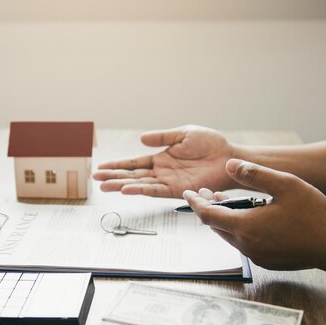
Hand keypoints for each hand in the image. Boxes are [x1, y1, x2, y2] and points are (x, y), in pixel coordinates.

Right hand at [93, 126, 235, 197]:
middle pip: (133, 175)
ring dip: (122, 185)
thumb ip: (162, 137)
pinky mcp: (178, 189)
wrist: (229, 158)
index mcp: (161, 158)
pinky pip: (155, 190)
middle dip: (114, 176)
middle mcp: (162, 171)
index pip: (134, 163)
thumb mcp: (183, 134)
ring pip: (140, 184)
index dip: (118, 165)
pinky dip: (140, 190)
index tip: (101, 167)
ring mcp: (168, 181)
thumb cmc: (211, 144)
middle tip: (96, 179)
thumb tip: (141, 138)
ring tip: (105, 186)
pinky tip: (126, 189)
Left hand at [182, 159, 325, 269]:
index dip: (195, 202)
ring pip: (230, 235)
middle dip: (209, 208)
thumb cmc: (314, 215)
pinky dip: (239, 228)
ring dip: (225, 218)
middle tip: (208, 192)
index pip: (207, 215)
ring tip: (227, 200)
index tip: (188, 192)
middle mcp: (245, 245)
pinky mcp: (266, 261)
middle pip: (216, 226)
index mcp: (244, 226)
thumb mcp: (285, 185)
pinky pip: (244, 243)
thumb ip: (254, 174)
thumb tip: (229, 164)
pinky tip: (250, 216)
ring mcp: (256, 256)